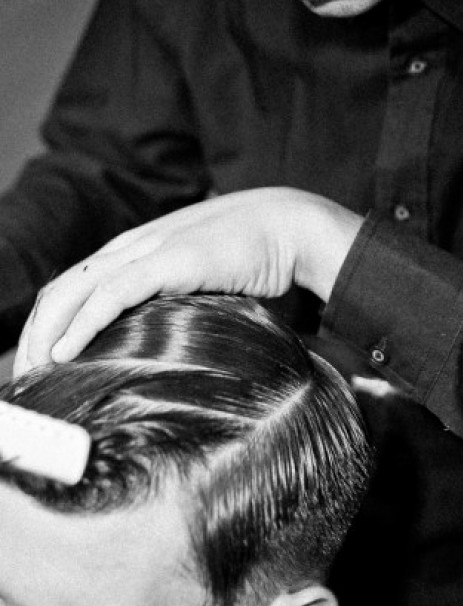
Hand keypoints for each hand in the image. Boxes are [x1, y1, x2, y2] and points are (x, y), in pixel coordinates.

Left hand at [13, 188, 363, 374]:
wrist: (290, 226)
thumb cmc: (254, 256)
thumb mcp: (201, 281)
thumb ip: (174, 301)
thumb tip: (160, 348)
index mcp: (137, 248)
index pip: (73, 286)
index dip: (49, 324)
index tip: (41, 366)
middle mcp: (133, 245)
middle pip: (62, 290)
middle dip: (35, 335)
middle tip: (28, 379)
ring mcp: (149, 249)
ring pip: (75, 291)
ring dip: (46, 336)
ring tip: (37, 373)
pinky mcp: (168, 260)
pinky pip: (110, 294)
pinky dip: (82, 324)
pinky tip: (65, 351)